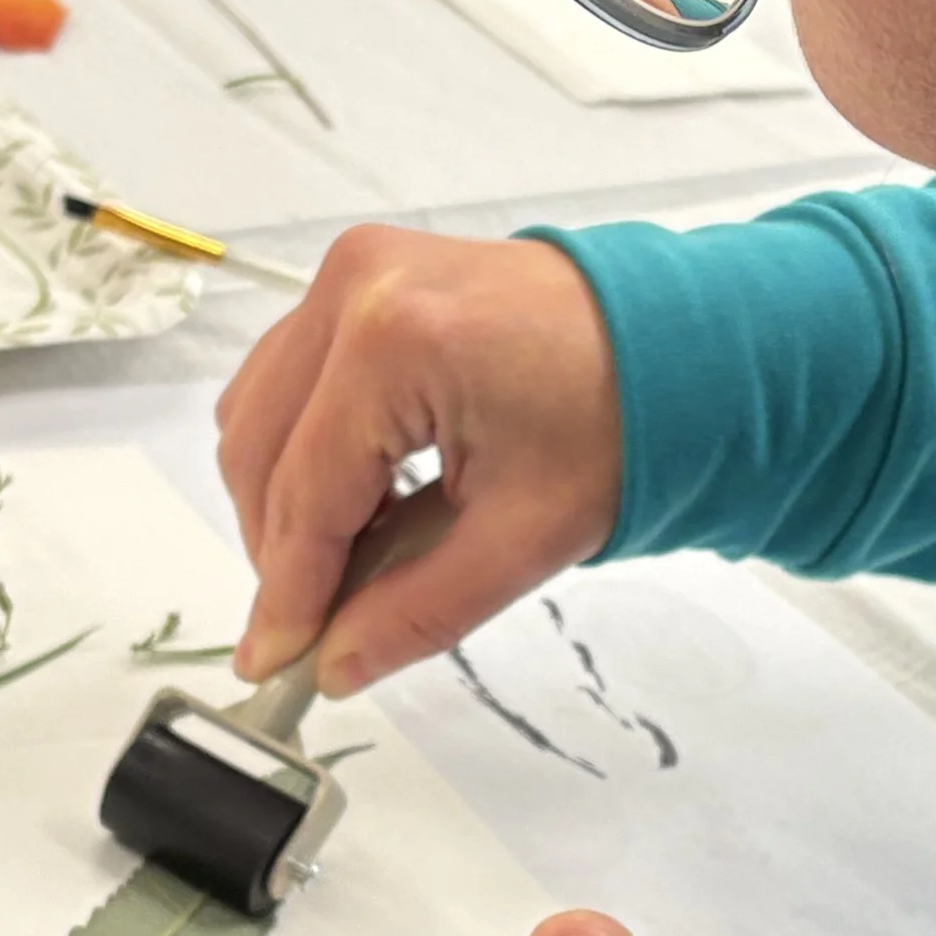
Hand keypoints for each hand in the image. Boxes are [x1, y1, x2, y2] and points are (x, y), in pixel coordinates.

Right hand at [216, 226, 623, 696]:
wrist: (678, 338)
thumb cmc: (622, 418)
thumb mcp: (524, 537)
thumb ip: (416, 611)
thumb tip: (335, 665)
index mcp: (394, 343)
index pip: (306, 495)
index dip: (287, 592)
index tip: (275, 662)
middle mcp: (354, 287)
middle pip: (259, 451)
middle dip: (281, 548)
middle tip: (314, 627)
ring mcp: (352, 269)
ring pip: (257, 412)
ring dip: (285, 497)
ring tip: (352, 559)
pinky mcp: (361, 273)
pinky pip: (287, 376)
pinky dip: (305, 445)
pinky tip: (361, 497)